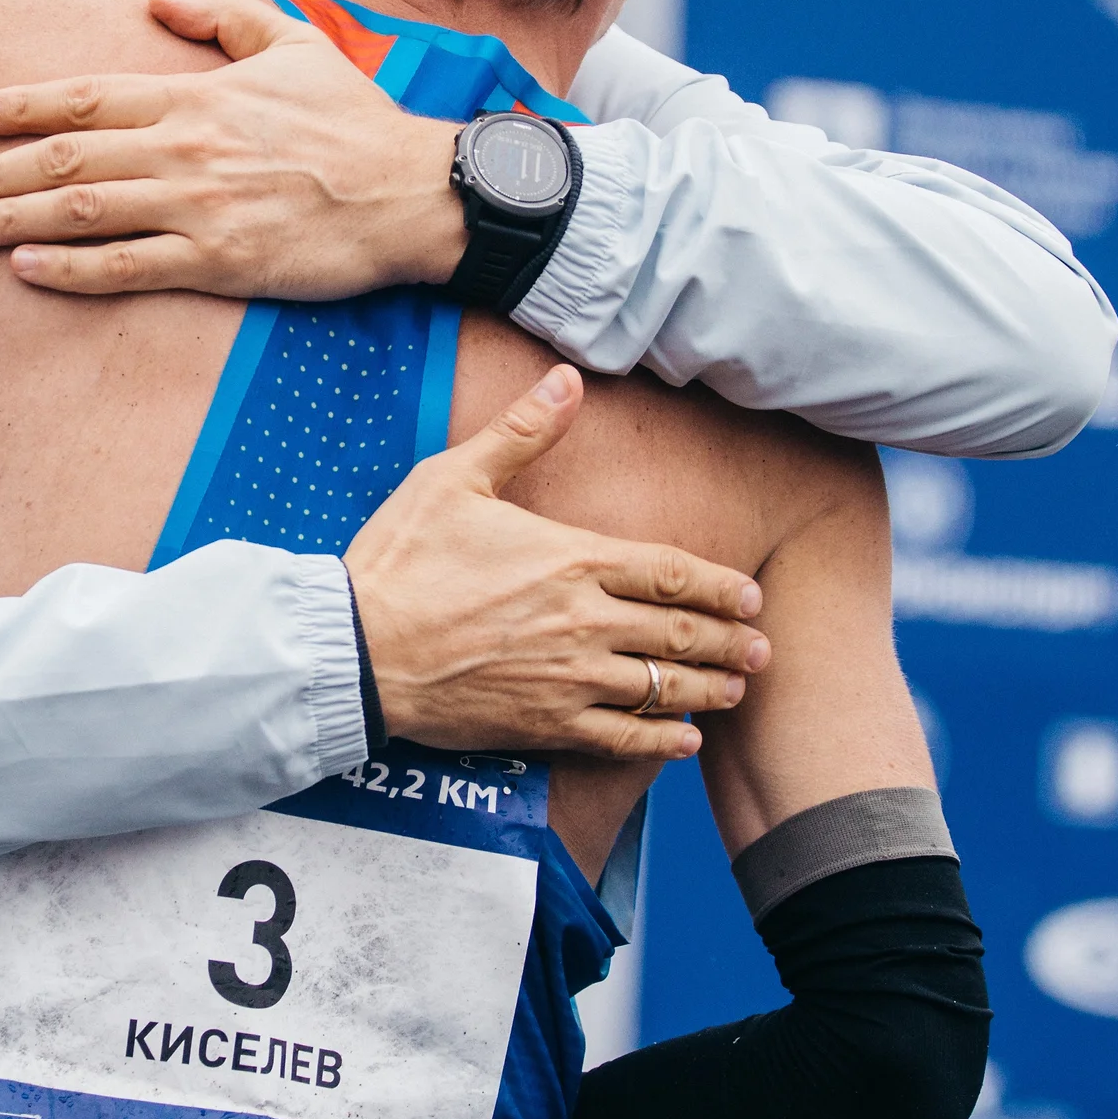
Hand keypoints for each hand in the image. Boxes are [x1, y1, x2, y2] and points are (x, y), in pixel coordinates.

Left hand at [0, 0, 467, 299]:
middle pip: (66, 159)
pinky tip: (25, 270)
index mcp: (196, 96)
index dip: (23, 107)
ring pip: (81, 213)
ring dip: (11, 220)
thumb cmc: (356, 122)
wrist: (414, 194)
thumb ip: (220, 17)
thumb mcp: (295, 44)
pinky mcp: (218, 263)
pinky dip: (68, 269)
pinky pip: (125, 267)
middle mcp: (184, 148)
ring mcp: (198, 208)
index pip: (87, 98)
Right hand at [344, 368, 769, 760]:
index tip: (750, 595)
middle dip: (731, 642)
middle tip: (761, 649)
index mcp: (572, 557)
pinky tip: (685, 738)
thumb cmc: (400, 560)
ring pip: (664, 687)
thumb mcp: (454, 478)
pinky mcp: (545, 722)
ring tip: (737, 689)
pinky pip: (623, 736)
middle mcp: (584, 620)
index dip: (719, 586)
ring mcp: (569, 676)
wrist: (355, 648)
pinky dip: (662, 739)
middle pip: (681, 633)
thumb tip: (568, 379)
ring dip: (710, 689)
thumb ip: (521, 432)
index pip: (670, 572)